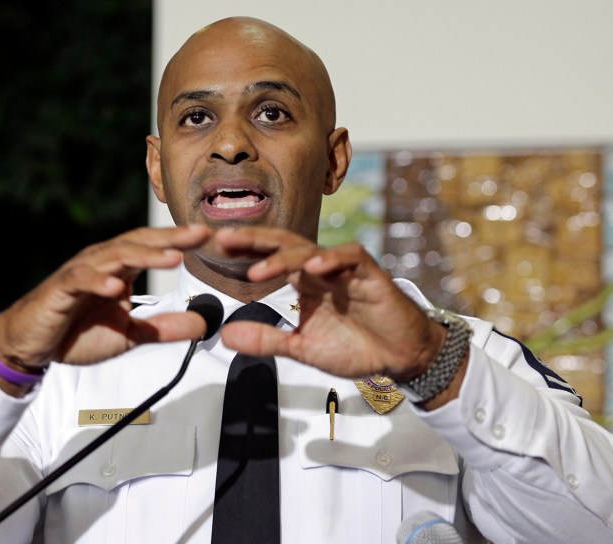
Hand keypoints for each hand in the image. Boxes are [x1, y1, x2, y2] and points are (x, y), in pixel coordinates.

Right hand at [0, 225, 211, 389]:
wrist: (33, 345)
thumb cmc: (78, 333)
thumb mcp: (129, 335)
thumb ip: (163, 328)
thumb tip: (202, 326)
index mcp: (119, 266)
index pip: (152, 246)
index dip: (179, 240)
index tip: (207, 235)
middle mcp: (101, 260)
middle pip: (138, 242)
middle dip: (169, 238)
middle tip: (198, 234)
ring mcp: (80, 271)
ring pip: (114, 255)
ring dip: (143, 256)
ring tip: (171, 258)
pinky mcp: (61, 288)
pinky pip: (81, 280)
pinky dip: (99, 281)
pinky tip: (116, 286)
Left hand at [213, 226, 446, 381]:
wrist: (400, 356)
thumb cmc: (355, 346)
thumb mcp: (302, 348)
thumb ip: (267, 340)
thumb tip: (226, 337)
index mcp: (303, 282)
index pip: (268, 257)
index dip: (243, 251)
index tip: (212, 249)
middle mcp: (320, 269)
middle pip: (282, 244)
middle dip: (253, 241)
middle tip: (223, 240)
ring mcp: (344, 269)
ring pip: (311, 249)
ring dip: (284, 258)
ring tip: (258, 270)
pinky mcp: (370, 273)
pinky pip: (350, 257)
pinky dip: (332, 260)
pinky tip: (314, 267)